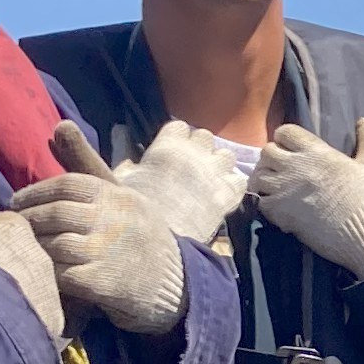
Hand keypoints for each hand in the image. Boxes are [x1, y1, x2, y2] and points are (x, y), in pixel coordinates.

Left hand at [10, 126, 188, 334]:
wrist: (172, 281)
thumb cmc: (133, 231)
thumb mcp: (116, 193)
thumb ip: (83, 162)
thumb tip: (58, 126)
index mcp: (116, 195)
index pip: (67, 184)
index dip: (35, 193)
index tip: (16, 202)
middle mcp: (114, 220)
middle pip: (56, 214)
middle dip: (28, 220)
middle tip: (12, 226)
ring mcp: (109, 253)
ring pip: (55, 244)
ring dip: (34, 246)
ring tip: (22, 247)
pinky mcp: (103, 283)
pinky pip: (61, 274)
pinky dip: (46, 272)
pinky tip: (39, 271)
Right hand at [125, 118, 249, 246]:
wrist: (158, 236)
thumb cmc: (134, 206)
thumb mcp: (122, 176)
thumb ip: (126, 155)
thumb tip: (124, 140)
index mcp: (169, 145)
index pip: (179, 127)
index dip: (176, 138)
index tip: (171, 150)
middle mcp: (196, 153)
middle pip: (205, 137)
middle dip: (199, 148)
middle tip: (190, 166)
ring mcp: (215, 173)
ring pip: (227, 156)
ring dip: (219, 165)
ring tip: (209, 179)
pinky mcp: (228, 195)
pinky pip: (240, 180)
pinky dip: (233, 186)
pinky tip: (222, 195)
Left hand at [253, 117, 363, 280]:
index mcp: (317, 152)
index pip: (285, 132)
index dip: (286, 138)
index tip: (293, 149)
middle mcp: (296, 168)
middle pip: (266, 152)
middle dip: (273, 158)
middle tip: (284, 169)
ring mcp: (285, 191)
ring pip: (259, 177)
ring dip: (266, 180)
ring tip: (279, 188)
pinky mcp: (281, 215)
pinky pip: (260, 202)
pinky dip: (267, 204)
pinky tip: (280, 208)